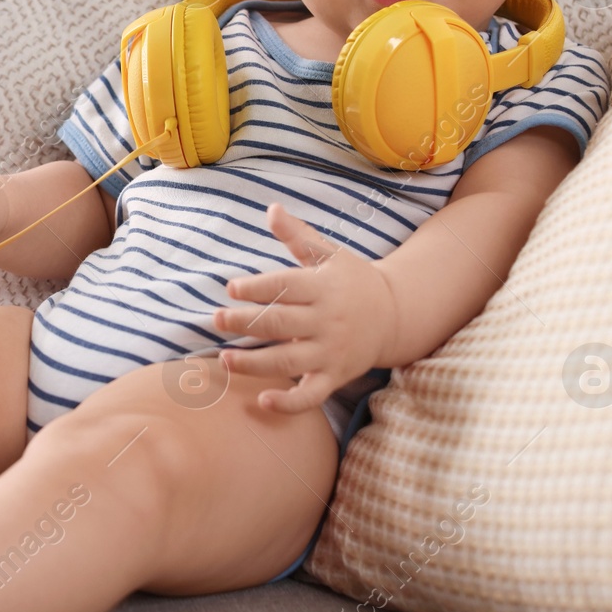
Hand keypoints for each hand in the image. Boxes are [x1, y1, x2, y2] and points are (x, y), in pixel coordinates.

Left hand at [212, 202, 399, 413]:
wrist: (394, 314)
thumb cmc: (351, 280)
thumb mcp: (329, 254)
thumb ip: (297, 235)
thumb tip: (271, 208)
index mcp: (323, 288)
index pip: (286, 287)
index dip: (258, 288)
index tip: (231, 288)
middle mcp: (327, 321)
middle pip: (281, 324)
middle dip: (247, 322)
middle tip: (217, 319)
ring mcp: (331, 352)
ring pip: (288, 362)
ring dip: (255, 364)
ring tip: (225, 360)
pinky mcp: (334, 377)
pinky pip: (311, 395)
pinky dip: (288, 403)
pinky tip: (262, 401)